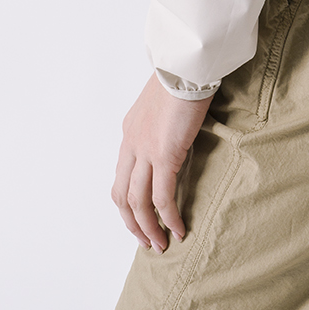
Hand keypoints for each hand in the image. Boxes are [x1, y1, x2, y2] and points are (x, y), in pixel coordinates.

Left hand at [110, 73, 213, 251]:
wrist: (186, 65)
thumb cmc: (182, 76)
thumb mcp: (162, 102)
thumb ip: (160, 123)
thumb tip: (173, 134)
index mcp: (130, 131)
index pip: (122, 176)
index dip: (129, 202)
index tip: (141, 218)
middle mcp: (131, 144)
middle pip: (121, 195)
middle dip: (132, 223)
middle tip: (146, 240)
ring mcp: (145, 151)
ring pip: (137, 202)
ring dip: (147, 228)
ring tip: (160, 245)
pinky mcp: (164, 155)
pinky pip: (162, 197)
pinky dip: (169, 217)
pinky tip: (178, 229)